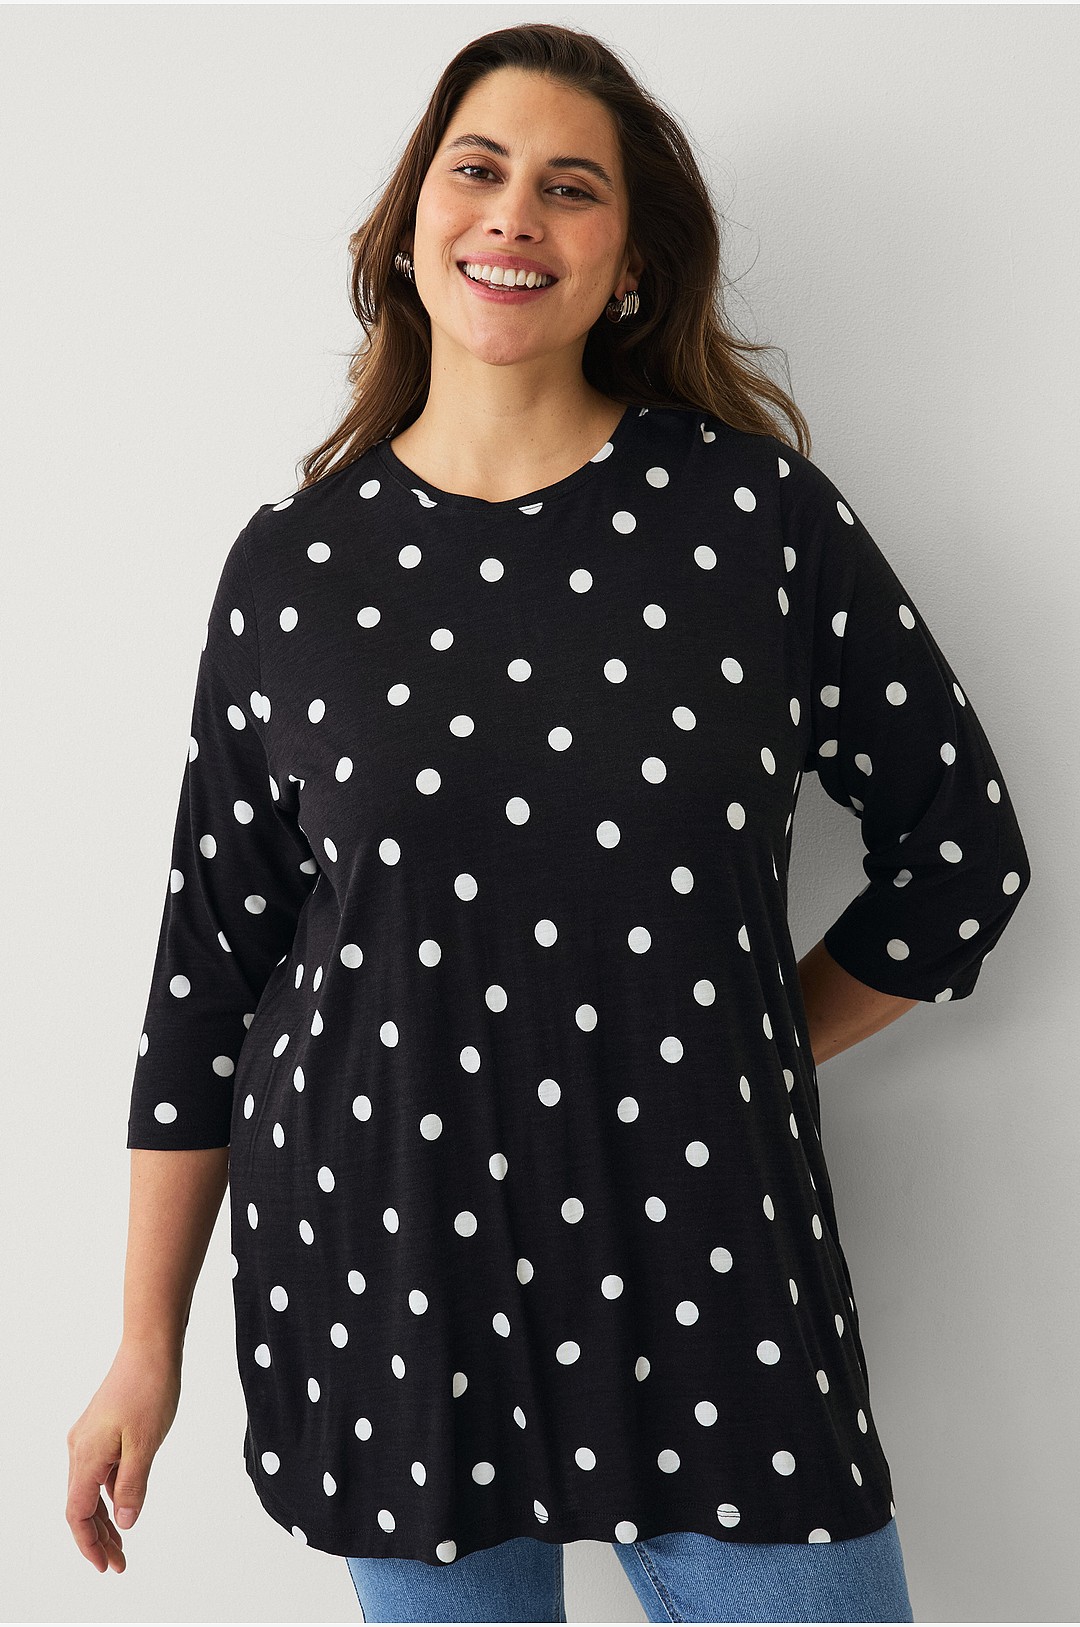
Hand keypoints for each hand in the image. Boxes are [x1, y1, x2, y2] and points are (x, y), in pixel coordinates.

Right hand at [66, 1340, 181, 1572]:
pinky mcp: (101, 1428)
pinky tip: (126, 1502)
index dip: (89, 1544)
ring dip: (105, 1516)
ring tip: (123, 1543)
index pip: (78, 1513)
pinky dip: (110, 1492)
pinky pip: (100, 1471)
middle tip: (120, 1563)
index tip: (106, 1566)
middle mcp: (79, 1448)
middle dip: (99, 1538)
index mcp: (86, 1456)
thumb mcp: (145, 1443)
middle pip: (81, 1505)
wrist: (150, 1347)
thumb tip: (124, 1523)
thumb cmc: (149, 1388)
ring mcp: (89, 1437)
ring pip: (90, 1489)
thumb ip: (133, 1485)